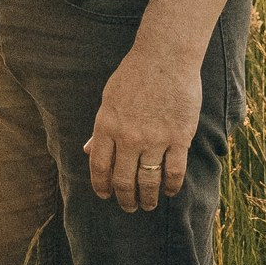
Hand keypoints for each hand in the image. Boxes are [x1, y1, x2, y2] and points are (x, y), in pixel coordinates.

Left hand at [84, 37, 200, 209]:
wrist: (165, 57)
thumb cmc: (134, 75)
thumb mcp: (109, 99)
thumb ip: (100, 129)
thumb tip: (87, 151)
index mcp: (107, 126)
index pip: (99, 167)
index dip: (101, 186)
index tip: (105, 195)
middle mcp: (128, 137)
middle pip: (123, 180)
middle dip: (125, 199)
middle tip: (129, 207)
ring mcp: (154, 139)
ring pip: (148, 181)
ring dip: (148, 198)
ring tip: (148, 205)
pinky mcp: (178, 138)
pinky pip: (174, 172)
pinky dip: (171, 187)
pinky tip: (170, 192)